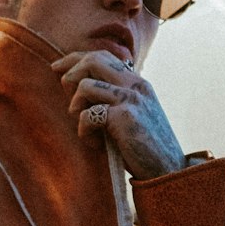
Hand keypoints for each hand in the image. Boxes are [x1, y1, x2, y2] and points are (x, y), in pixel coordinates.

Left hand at [52, 50, 186, 179]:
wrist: (167, 169)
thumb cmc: (145, 148)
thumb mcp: (131, 116)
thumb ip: (113, 100)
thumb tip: (79, 90)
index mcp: (137, 82)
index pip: (102, 56)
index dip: (75, 59)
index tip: (57, 67)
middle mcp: (135, 84)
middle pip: (92, 61)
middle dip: (70, 76)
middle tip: (67, 100)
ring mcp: (130, 98)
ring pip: (85, 87)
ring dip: (76, 109)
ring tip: (87, 130)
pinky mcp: (124, 117)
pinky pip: (87, 115)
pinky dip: (84, 132)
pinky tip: (95, 144)